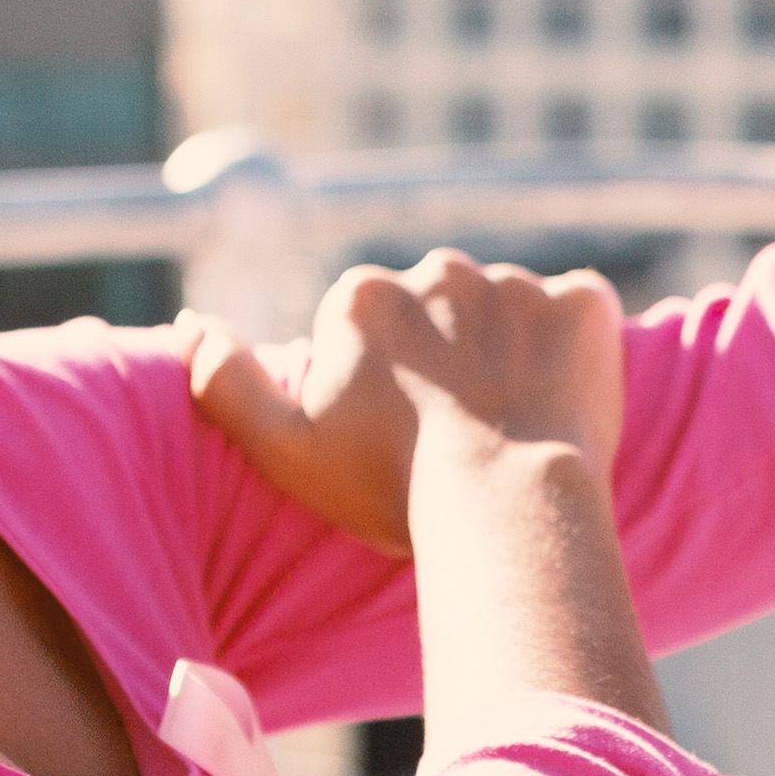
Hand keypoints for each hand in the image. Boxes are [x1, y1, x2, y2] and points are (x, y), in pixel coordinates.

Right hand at [174, 250, 623, 558]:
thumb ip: (225, 380)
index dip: (383, 385)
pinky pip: (582, 313)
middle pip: (439, 309)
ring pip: (509, 312)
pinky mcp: (585, 303)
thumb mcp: (283, 446)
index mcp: (362, 294)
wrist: (507, 507)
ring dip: (512, 352)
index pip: (368, 328)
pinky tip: (568, 402)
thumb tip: (189, 322)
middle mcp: (437, 268)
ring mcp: (517, 281)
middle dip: (448, 356)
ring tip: (516, 427)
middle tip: (461, 434)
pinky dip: (578, 348)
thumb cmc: (389, 485)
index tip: (398, 436)